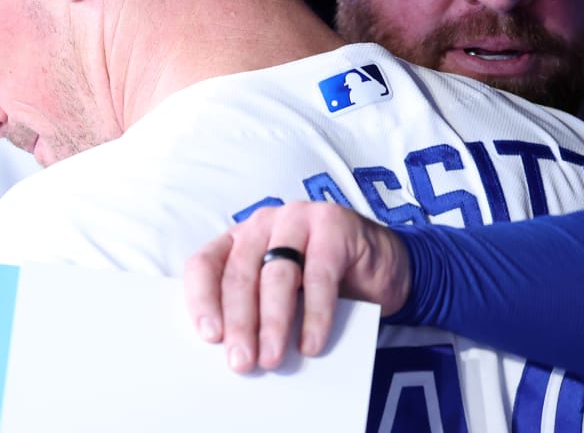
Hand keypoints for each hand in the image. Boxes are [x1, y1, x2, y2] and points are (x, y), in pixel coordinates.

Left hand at [183, 201, 410, 373]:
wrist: (381, 266)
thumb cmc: (321, 284)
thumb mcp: (282, 295)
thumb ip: (257, 311)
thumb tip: (237, 354)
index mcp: (239, 239)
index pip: (205, 264)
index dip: (202, 300)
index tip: (210, 337)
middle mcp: (263, 224)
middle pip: (240, 274)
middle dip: (239, 323)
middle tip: (242, 362)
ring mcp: (298, 220)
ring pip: (277, 275)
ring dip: (273, 322)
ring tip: (273, 359)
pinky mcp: (334, 227)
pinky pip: (319, 275)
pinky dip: (315, 314)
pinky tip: (311, 343)